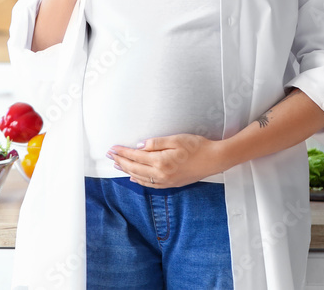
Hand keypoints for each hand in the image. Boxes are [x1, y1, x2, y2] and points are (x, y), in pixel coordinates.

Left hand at [107, 134, 227, 188]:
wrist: (214, 160)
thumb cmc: (197, 146)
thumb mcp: (176, 139)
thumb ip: (156, 143)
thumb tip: (139, 146)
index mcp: (161, 162)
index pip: (136, 157)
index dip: (122, 152)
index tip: (113, 148)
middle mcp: (161, 174)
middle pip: (135, 168)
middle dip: (121, 161)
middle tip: (109, 155)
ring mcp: (166, 181)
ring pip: (140, 177)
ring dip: (127, 171)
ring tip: (117, 165)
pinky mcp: (171, 184)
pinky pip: (150, 184)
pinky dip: (139, 180)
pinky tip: (134, 177)